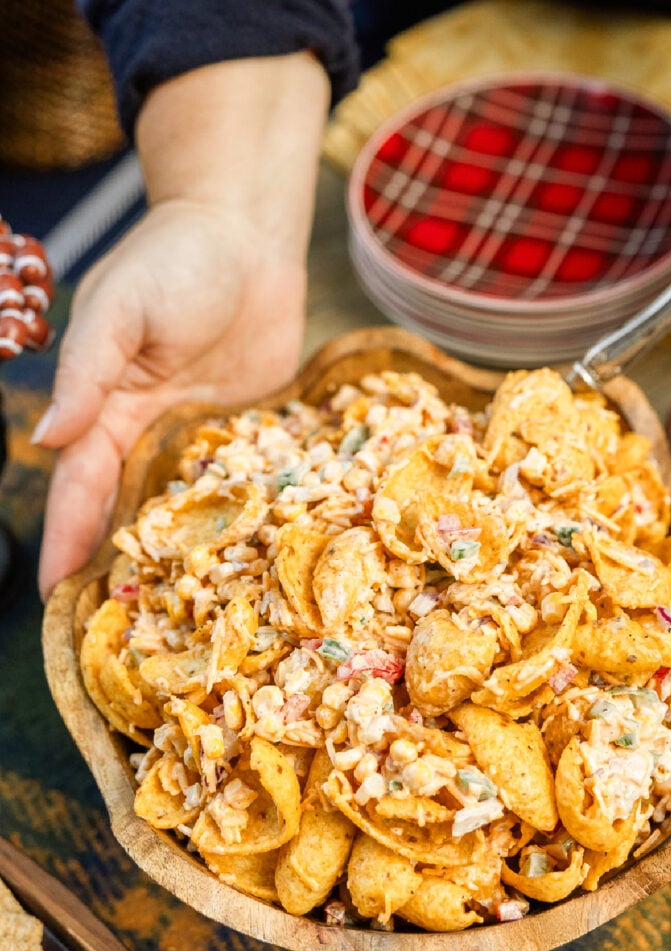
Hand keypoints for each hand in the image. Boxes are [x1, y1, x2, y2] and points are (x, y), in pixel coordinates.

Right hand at [34, 52, 329, 597]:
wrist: (248, 236)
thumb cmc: (176, 259)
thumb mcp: (120, 309)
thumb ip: (87, 372)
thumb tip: (49, 439)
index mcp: (108, 406)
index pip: (80, 485)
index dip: (67, 536)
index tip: (56, 592)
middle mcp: (151, 430)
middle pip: (130, 509)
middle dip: (120, 562)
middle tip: (118, 624)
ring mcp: (203, 436)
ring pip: (187, 506)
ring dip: (182, 552)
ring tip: (184, 610)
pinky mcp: (250, 431)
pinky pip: (243, 483)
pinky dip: (242, 519)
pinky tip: (249, 558)